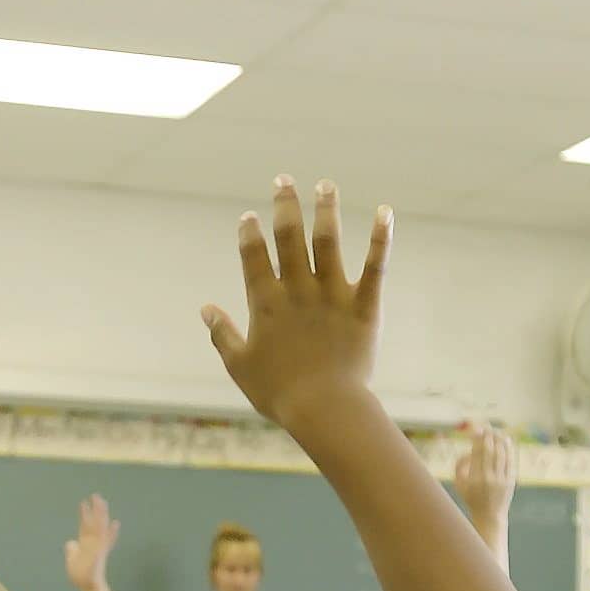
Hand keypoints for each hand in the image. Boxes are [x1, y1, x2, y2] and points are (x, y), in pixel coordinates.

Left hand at [62, 495, 118, 590]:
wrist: (88, 586)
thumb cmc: (80, 575)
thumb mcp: (71, 559)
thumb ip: (71, 550)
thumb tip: (70, 542)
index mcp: (86, 543)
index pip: (85, 525)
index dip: (84, 514)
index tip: (83, 502)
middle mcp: (93, 542)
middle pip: (95, 522)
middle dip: (96, 509)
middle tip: (96, 495)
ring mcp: (98, 546)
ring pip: (101, 527)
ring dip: (102, 514)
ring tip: (102, 502)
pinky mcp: (101, 552)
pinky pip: (106, 540)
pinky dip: (111, 532)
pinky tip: (116, 524)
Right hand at [203, 176, 389, 432]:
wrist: (324, 410)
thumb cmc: (279, 393)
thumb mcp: (240, 366)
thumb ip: (222, 334)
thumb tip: (204, 309)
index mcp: (265, 303)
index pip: (254, 256)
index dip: (249, 233)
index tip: (248, 217)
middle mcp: (297, 290)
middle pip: (289, 237)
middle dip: (285, 205)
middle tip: (283, 180)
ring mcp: (332, 295)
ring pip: (328, 241)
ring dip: (325, 209)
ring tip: (325, 185)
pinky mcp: (364, 306)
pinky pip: (375, 266)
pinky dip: (381, 238)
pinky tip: (385, 212)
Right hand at [453, 424, 517, 524]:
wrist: (489, 516)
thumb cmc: (471, 499)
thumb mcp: (459, 485)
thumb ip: (459, 466)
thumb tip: (468, 450)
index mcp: (474, 479)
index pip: (477, 453)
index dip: (477, 438)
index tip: (477, 429)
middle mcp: (488, 478)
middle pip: (490, 451)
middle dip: (488, 436)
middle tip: (487, 426)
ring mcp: (501, 480)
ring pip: (502, 454)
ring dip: (499, 440)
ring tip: (496, 431)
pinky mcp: (511, 480)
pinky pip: (510, 460)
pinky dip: (508, 448)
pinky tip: (506, 440)